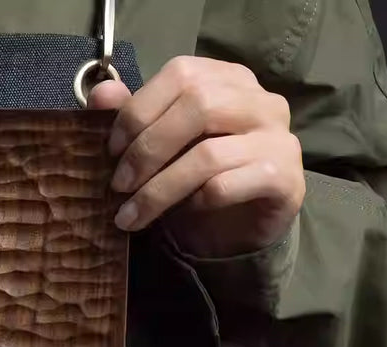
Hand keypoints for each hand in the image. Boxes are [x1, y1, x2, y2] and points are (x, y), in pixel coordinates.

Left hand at [88, 56, 304, 257]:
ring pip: (208, 154)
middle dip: (147, 149)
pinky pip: (226, 186)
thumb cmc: (196, 184)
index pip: (182, 73)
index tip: (110, 150)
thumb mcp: (161, 150)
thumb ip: (136, 118)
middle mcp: (260, 101)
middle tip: (118, 185)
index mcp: (229, 81)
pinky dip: (193, 203)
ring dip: (159, 188)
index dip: (139, 110)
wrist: (238, 233)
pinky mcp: (284, 179)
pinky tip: (180, 215)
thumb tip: (102, 94)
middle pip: (198, 105)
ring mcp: (277, 138)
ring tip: (130, 214)